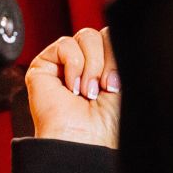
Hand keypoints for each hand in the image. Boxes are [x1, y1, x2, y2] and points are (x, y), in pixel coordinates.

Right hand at [25, 27, 120, 147]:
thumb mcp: (128, 81)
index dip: (118, 54)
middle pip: (101, 33)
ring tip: (87, 91)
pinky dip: (73, 64)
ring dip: (91, 65)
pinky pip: (65, 44)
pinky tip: (72, 86)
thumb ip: (125, 53)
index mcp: (106, 68)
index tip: (117, 85)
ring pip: (86, 35)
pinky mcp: (44, 65)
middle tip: (104, 88)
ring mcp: (65, 64)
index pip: (114, 38)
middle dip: (107, 61)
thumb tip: (123, 32)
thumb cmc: (108, 124)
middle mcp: (86, 64)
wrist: (85, 140)